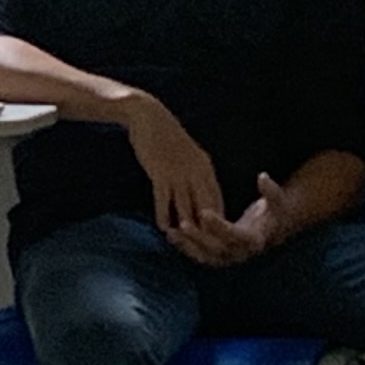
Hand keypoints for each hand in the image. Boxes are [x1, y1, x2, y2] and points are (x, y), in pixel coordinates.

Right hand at [111, 97, 226, 241]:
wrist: (148, 115)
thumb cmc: (165, 136)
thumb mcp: (188, 154)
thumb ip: (195, 173)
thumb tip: (197, 193)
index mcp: (205, 167)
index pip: (216, 199)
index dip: (216, 220)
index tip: (216, 238)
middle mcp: (196, 171)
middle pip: (205, 206)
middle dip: (205, 229)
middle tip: (204, 248)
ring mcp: (179, 172)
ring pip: (185, 206)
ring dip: (184, 226)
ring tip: (183, 243)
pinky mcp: (160, 172)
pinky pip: (164, 199)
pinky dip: (164, 214)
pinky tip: (163, 227)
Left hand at [171, 186, 290, 267]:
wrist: (273, 228)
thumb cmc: (275, 211)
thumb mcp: (278, 200)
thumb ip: (270, 190)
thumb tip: (263, 176)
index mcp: (254, 240)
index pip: (235, 235)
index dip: (220, 225)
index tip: (205, 212)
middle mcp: (241, 253)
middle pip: (216, 249)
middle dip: (198, 238)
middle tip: (183, 223)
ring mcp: (229, 257)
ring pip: (205, 256)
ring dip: (187, 245)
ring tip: (170, 232)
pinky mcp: (219, 256)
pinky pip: (200, 254)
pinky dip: (186, 247)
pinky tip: (171, 234)